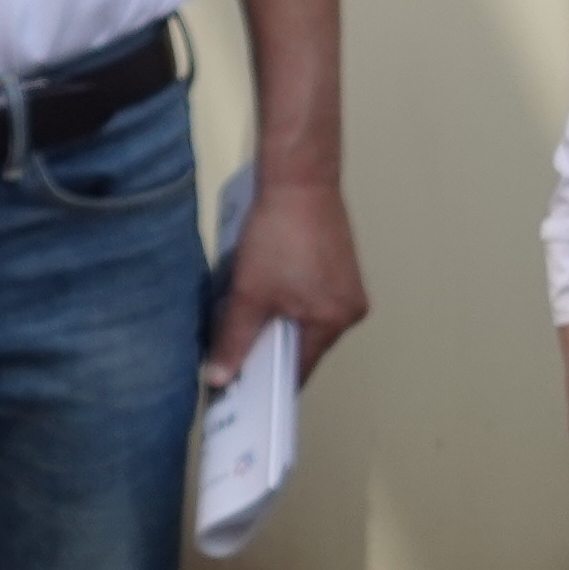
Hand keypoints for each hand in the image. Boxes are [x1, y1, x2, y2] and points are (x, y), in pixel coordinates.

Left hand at [212, 168, 369, 388]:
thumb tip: (218, 379)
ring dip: (277, 323)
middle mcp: (350, 310)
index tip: (239, 390)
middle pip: (304, 346)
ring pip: (306, 322)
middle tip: (233, 353)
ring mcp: (348, 287)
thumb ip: (234, 340)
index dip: (266, 381)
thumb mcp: (248, 294)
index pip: (299, 370)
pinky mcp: (341, 267)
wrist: (299, 179)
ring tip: (244, 320)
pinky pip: (311, 300)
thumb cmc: (277, 236)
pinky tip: (264, 293)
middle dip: (269, 349)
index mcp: (334, 321)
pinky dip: (287, 303)